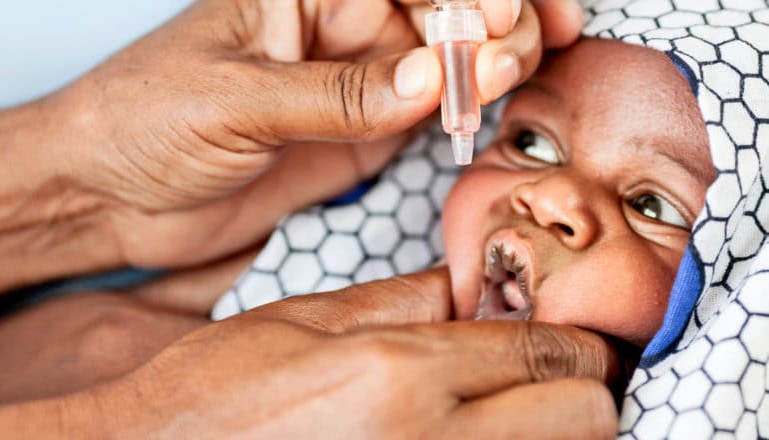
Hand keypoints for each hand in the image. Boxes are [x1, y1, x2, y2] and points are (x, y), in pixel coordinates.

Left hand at [29, 0, 581, 272]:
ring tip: (516, 73)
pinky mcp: (360, 136)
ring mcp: (355, 83)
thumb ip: (337, 95)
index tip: (492, 22)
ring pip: (445, 57)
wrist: (115, 196)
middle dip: (490, 20)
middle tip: (513, 55)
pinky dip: (466, 108)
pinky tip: (493, 105)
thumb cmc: (144, 120)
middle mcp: (336, 29)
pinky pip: (427, 114)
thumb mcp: (235, 100)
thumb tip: (429, 81)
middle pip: (439, 7)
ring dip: (491, 59)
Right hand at [62, 268, 619, 438]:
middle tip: (544, 378)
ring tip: (505, 410)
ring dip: (554, 430)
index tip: (567, 336)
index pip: (544, 350)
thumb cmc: (212, 394)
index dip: (573, 339)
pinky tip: (465, 436)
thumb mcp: (301, 320)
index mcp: (398, 372)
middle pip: (584, 416)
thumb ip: (398, 300)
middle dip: (580, 389)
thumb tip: (468, 287)